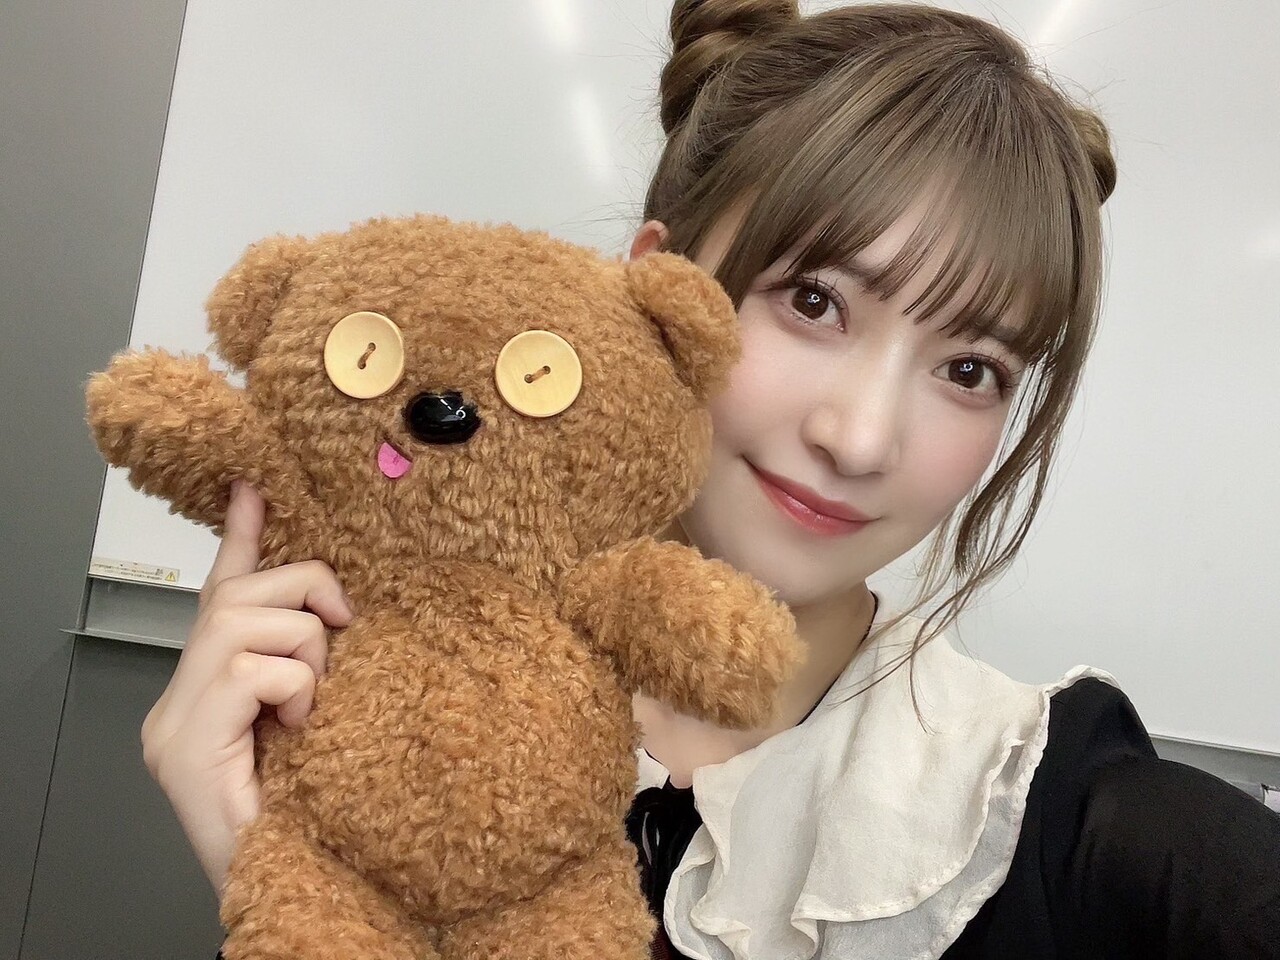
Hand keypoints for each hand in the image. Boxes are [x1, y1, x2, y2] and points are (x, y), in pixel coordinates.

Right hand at [140, 481, 353, 895]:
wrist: (287, 883)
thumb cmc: (308, 808)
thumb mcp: (322, 714)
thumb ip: (315, 662)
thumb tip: (342, 611)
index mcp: (210, 687)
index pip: (221, 590)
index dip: (244, 537)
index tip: (255, 488)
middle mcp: (180, 698)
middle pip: (237, 595)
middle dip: (305, 593)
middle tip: (342, 631)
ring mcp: (176, 722)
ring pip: (244, 622)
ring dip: (305, 649)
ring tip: (315, 700)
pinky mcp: (185, 746)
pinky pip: (251, 670)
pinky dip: (294, 687)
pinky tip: (300, 724)